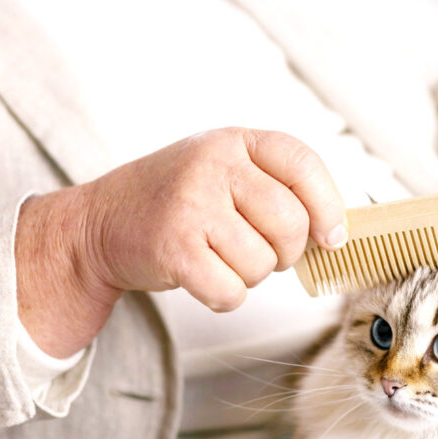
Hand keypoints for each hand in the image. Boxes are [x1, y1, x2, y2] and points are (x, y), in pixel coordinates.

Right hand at [17, 128, 345, 356]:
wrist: (100, 223)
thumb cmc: (178, 204)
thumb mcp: (225, 173)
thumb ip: (277, 189)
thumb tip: (336, 235)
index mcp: (234, 142)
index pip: (303, 165)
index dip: (327, 206)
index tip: (332, 237)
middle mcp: (213, 164)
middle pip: (291, 224)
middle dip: (285, 252)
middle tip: (257, 250)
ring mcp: (191, 204)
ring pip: (263, 264)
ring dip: (249, 276)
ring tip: (218, 257)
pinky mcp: (174, 248)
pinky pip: (231, 291)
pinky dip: (223, 296)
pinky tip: (201, 276)